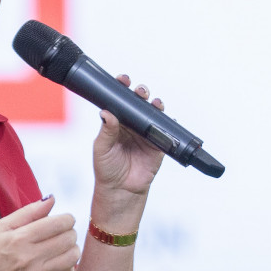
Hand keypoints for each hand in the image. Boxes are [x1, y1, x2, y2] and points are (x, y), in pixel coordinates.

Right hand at [0, 196, 76, 270]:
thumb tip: (52, 199)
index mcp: (20, 238)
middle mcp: (29, 257)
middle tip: (63, 234)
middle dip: (70, 233)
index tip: (63, 221)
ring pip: (72, 257)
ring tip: (63, 248)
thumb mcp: (3, 228)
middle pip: (69, 238)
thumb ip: (29, 211)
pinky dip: (68, 268)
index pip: (59, 223)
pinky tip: (58, 264)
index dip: (67, 219)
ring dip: (72, 249)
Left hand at [91, 75, 168, 204]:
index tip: (123, 80)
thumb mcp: (102, 148)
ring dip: (155, 105)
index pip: (120, 100)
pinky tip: (167, 118)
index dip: (122, 88)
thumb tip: (107, 112)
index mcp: (117, 122)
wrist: (120, 191)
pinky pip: (166, 131)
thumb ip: (107, 130)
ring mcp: (146, 133)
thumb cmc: (107, 169)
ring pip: (153, 114)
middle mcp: (132, 125)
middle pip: (139, 103)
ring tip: (154, 103)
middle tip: (140, 91)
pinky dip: (169, 123)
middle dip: (141, 93)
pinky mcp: (158, 145)